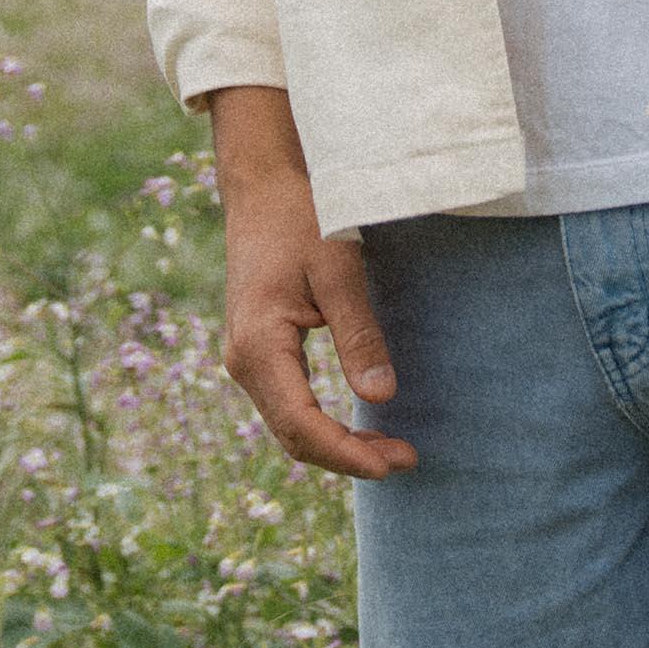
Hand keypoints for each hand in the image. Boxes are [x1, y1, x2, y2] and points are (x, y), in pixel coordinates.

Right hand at [208, 86, 416, 480]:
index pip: (302, 426)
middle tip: (405, 461)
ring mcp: (245, 357)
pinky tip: (354, 425)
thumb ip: (358, 334)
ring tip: (389, 451)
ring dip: (336, 443)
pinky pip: (286, 402)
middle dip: (348, 456)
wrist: (262, 184)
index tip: (394, 463)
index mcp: (259, 346)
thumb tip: (382, 398)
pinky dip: (321, 422)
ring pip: (288, 424)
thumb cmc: (302, 217)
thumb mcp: (338, 270)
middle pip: (294, 435)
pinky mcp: (256, 349)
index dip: (347, 454)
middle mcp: (243, 360)